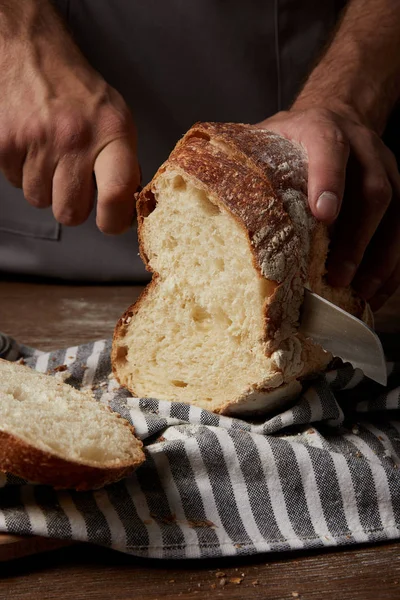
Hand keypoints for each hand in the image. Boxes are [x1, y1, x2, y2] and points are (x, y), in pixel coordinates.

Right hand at [0, 2, 139, 233]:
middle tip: (74, 184)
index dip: (114, 221)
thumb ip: (123, 163)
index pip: (116, 193)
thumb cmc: (80, 92)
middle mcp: (75, 139)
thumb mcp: (117, 119)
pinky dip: (23, 172)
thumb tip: (124, 208)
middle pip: (70, 213)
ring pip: (40, 200)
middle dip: (72, 206)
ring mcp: (37, 142)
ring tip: (51, 156)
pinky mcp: (5, 143)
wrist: (33, 53)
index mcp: (111, 134)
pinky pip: (15, 183)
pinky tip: (33, 147)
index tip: (112, 222)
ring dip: (46, 187)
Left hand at [257, 105, 399, 310]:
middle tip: (338, 275)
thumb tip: (201, 204)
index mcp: (322, 130)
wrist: (339, 113)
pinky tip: (377, 291)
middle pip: (372, 190)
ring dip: (380, 257)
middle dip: (357, 237)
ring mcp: (387, 167)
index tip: (323, 216)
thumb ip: (248, 164)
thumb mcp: (268, 138)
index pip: (329, 149)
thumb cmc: (294, 137)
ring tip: (361, 293)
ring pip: (396, 212)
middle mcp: (363, 147)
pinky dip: (392, 264)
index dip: (328, 181)